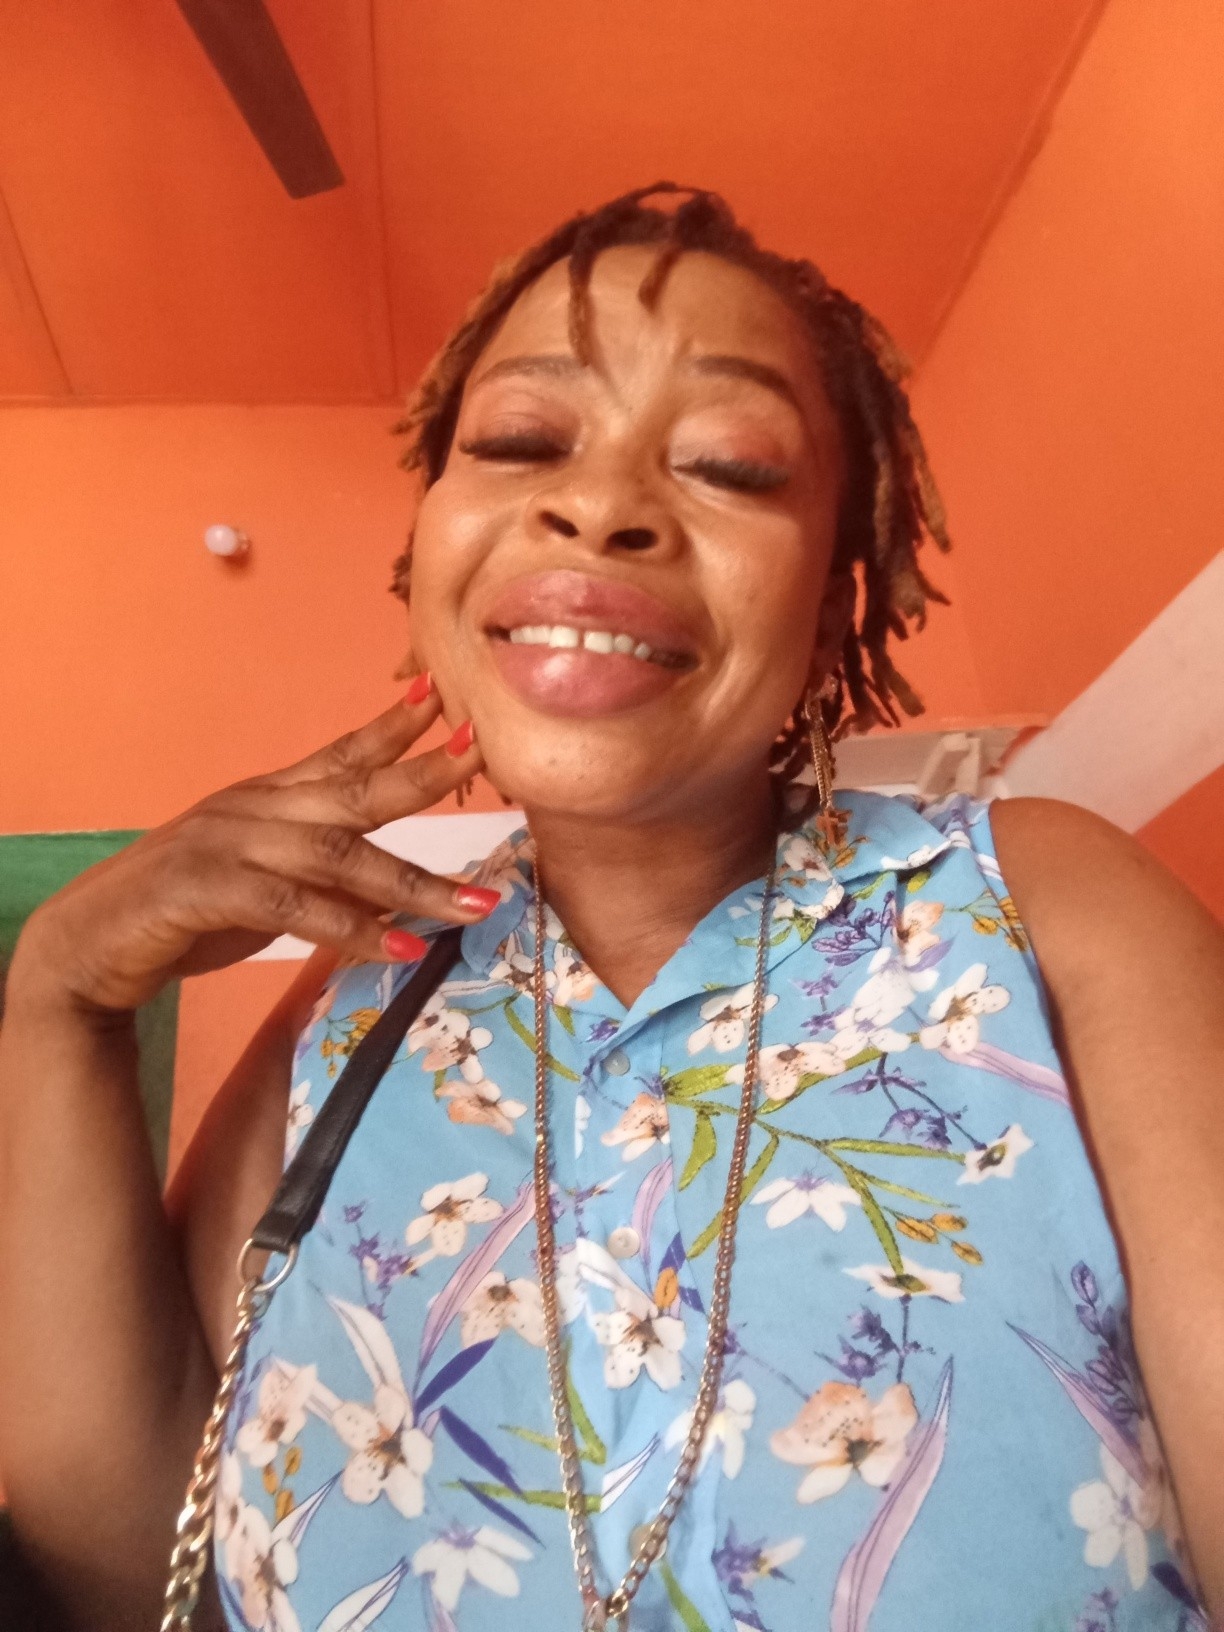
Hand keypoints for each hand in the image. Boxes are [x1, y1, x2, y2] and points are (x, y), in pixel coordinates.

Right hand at [13, 682, 497, 1013]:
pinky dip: (352, 929)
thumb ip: (322, 876)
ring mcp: (228, 845)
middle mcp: (253, 809)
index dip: (395, 727)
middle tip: (482, 754)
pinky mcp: (204, 890)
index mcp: (268, 798)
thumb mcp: (265, 882)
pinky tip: (401, 946)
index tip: (447, 700)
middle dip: (423, 773)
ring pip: (337, 853)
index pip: (341, 753)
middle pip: (353, 788)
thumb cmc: (185, 910)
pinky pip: (292, 907)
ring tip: (475, 904)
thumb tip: (397, 895)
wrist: (89, 942)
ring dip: (413, 882)